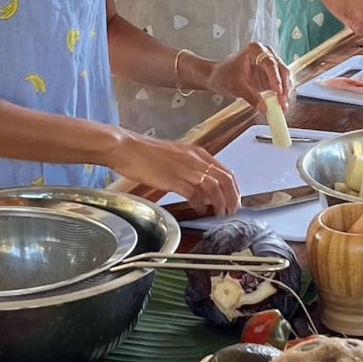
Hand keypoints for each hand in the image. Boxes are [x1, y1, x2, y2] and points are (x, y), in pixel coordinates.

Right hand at [110, 135, 239, 214]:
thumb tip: (202, 185)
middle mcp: (195, 160)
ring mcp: (185, 170)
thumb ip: (191, 167)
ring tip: (219, 213)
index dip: (234, 188)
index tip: (235, 199)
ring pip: (214, 188)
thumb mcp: (176, 155)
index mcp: (197, 153)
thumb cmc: (147, 152)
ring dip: (220, 203)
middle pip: (225, 180)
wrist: (128, 148)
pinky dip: (200, 204)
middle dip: (232, 198)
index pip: (226, 171)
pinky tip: (199, 210)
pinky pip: (194, 194)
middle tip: (232, 210)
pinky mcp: (173, 180)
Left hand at [208, 42, 292, 114]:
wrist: (218, 77)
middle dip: (284, 87)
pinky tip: (280, 104)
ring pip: (284, 78)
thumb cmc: (223, 75)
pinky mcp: (271, 76)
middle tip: (282, 103)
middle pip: (281, 70)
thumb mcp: (235, 87)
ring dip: (285, 93)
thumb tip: (264, 107)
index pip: (270, 64)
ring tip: (282, 106)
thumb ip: (251, 97)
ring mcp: (270, 65)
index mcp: (255, 50)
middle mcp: (266, 54)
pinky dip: (281, 95)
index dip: (276, 79)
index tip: (278, 92)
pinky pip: (281, 85)